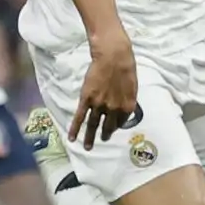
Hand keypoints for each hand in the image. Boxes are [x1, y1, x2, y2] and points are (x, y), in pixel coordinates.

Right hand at [72, 33, 136, 149]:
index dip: (117, 125)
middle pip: (108, 126)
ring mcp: (99, 105)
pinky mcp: (86, 100)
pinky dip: (75, 129)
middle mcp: (114, 109)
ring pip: (93, 125)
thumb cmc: (125, 67)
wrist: (113, 56)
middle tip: (103, 139)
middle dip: (105, 134)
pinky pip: (80, 117)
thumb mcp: (132, 86)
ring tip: (88, 147)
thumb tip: (126, 108)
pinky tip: (72, 138)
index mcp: (127, 106)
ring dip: (90, 138)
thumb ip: (128, 99)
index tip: (113, 126)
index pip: (122, 121)